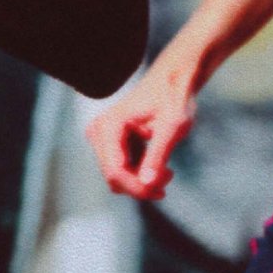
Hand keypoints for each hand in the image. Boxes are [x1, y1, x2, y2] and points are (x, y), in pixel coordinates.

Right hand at [87, 56, 196, 201]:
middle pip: (114, 177)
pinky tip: (160, 166)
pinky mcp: (110, 143)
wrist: (173, 80)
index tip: (162, 191)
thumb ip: (157, 156)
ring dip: (142, 181)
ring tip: (168, 171)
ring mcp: (102, 137)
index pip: (115, 170)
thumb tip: (147, 183)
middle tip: (169, 176)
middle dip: (142, 184)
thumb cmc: (174, 98)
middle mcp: (99, 131)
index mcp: (109, 125)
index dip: (137, 187)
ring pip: (117, 177)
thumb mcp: (171, 128)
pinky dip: (141, 173)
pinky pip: (121, 170)